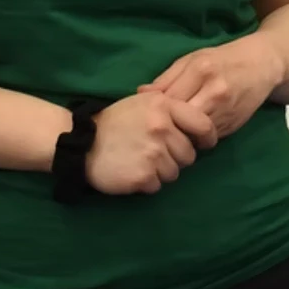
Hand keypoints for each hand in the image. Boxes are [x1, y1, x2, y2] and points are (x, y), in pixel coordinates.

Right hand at [82, 91, 211, 194]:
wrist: (82, 142)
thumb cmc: (115, 121)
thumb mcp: (143, 102)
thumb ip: (169, 108)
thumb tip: (201, 121)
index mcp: (164, 106)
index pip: (203, 125)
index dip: (207, 138)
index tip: (204, 144)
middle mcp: (161, 128)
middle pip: (189, 155)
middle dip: (176, 158)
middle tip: (155, 153)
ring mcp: (153, 153)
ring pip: (175, 173)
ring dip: (161, 171)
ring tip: (141, 161)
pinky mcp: (143, 175)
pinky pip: (158, 185)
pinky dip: (147, 183)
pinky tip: (132, 171)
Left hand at [144, 36, 285, 141]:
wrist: (262, 63)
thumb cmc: (222, 59)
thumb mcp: (192, 60)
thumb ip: (167, 78)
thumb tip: (140, 94)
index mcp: (201, 70)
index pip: (168, 99)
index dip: (155, 110)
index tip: (148, 114)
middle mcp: (214, 91)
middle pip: (180, 119)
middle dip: (166, 125)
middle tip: (156, 128)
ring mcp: (225, 110)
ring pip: (193, 133)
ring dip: (180, 135)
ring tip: (171, 132)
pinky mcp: (233, 125)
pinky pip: (207, 138)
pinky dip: (196, 138)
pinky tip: (190, 132)